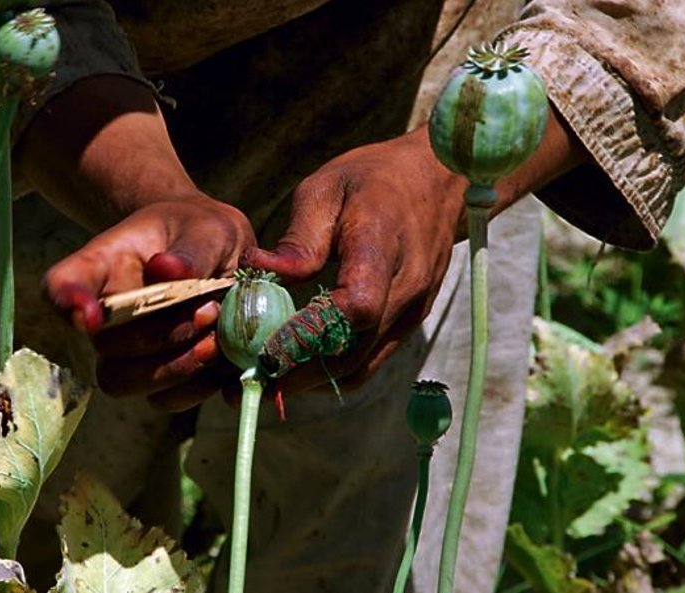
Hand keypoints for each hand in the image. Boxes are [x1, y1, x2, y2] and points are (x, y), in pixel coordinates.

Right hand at [44, 194, 254, 409]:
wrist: (225, 259)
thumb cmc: (204, 235)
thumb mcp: (207, 229)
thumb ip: (191, 249)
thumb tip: (167, 269)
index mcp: (105, 264)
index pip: (62, 283)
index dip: (66, 301)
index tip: (88, 316)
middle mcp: (105, 314)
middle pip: (103, 344)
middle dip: (158, 336)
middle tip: (209, 312)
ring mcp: (125, 352)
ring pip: (123, 381)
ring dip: (176, 368)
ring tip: (217, 341)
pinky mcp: (157, 379)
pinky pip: (163, 400)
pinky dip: (198, 389)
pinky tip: (225, 363)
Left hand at [242, 127, 465, 392]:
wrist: (436, 178)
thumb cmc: (373, 178)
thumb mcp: (326, 188)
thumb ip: (300, 238)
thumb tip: (261, 269)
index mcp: (381, 248)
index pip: (354, 307)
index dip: (309, 335)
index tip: (264, 350)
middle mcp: (405, 288)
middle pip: (353, 351)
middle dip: (298, 375)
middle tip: (248, 384)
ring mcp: (413, 310)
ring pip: (362, 366)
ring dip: (314, 382)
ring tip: (267, 383)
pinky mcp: (412, 320)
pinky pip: (372, 359)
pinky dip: (335, 371)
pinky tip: (301, 366)